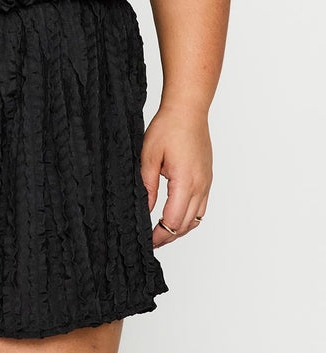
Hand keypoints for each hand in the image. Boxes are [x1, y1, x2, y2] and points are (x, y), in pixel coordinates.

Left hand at [140, 104, 212, 247]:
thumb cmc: (168, 127)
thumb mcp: (149, 156)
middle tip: (152, 242)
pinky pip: (202, 206)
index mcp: (185, 182)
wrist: (188, 110)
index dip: (160, 234)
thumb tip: (146, 209)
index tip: (148, 241)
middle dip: (169, 236)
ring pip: (196, 218)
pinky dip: (190, 217)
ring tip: (163, 233)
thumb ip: (147, 185)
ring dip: (180, 229)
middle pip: (186, 224)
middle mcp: (200, 186)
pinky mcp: (207, 177)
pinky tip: (176, 215)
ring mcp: (206, 183)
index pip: (173, 220)